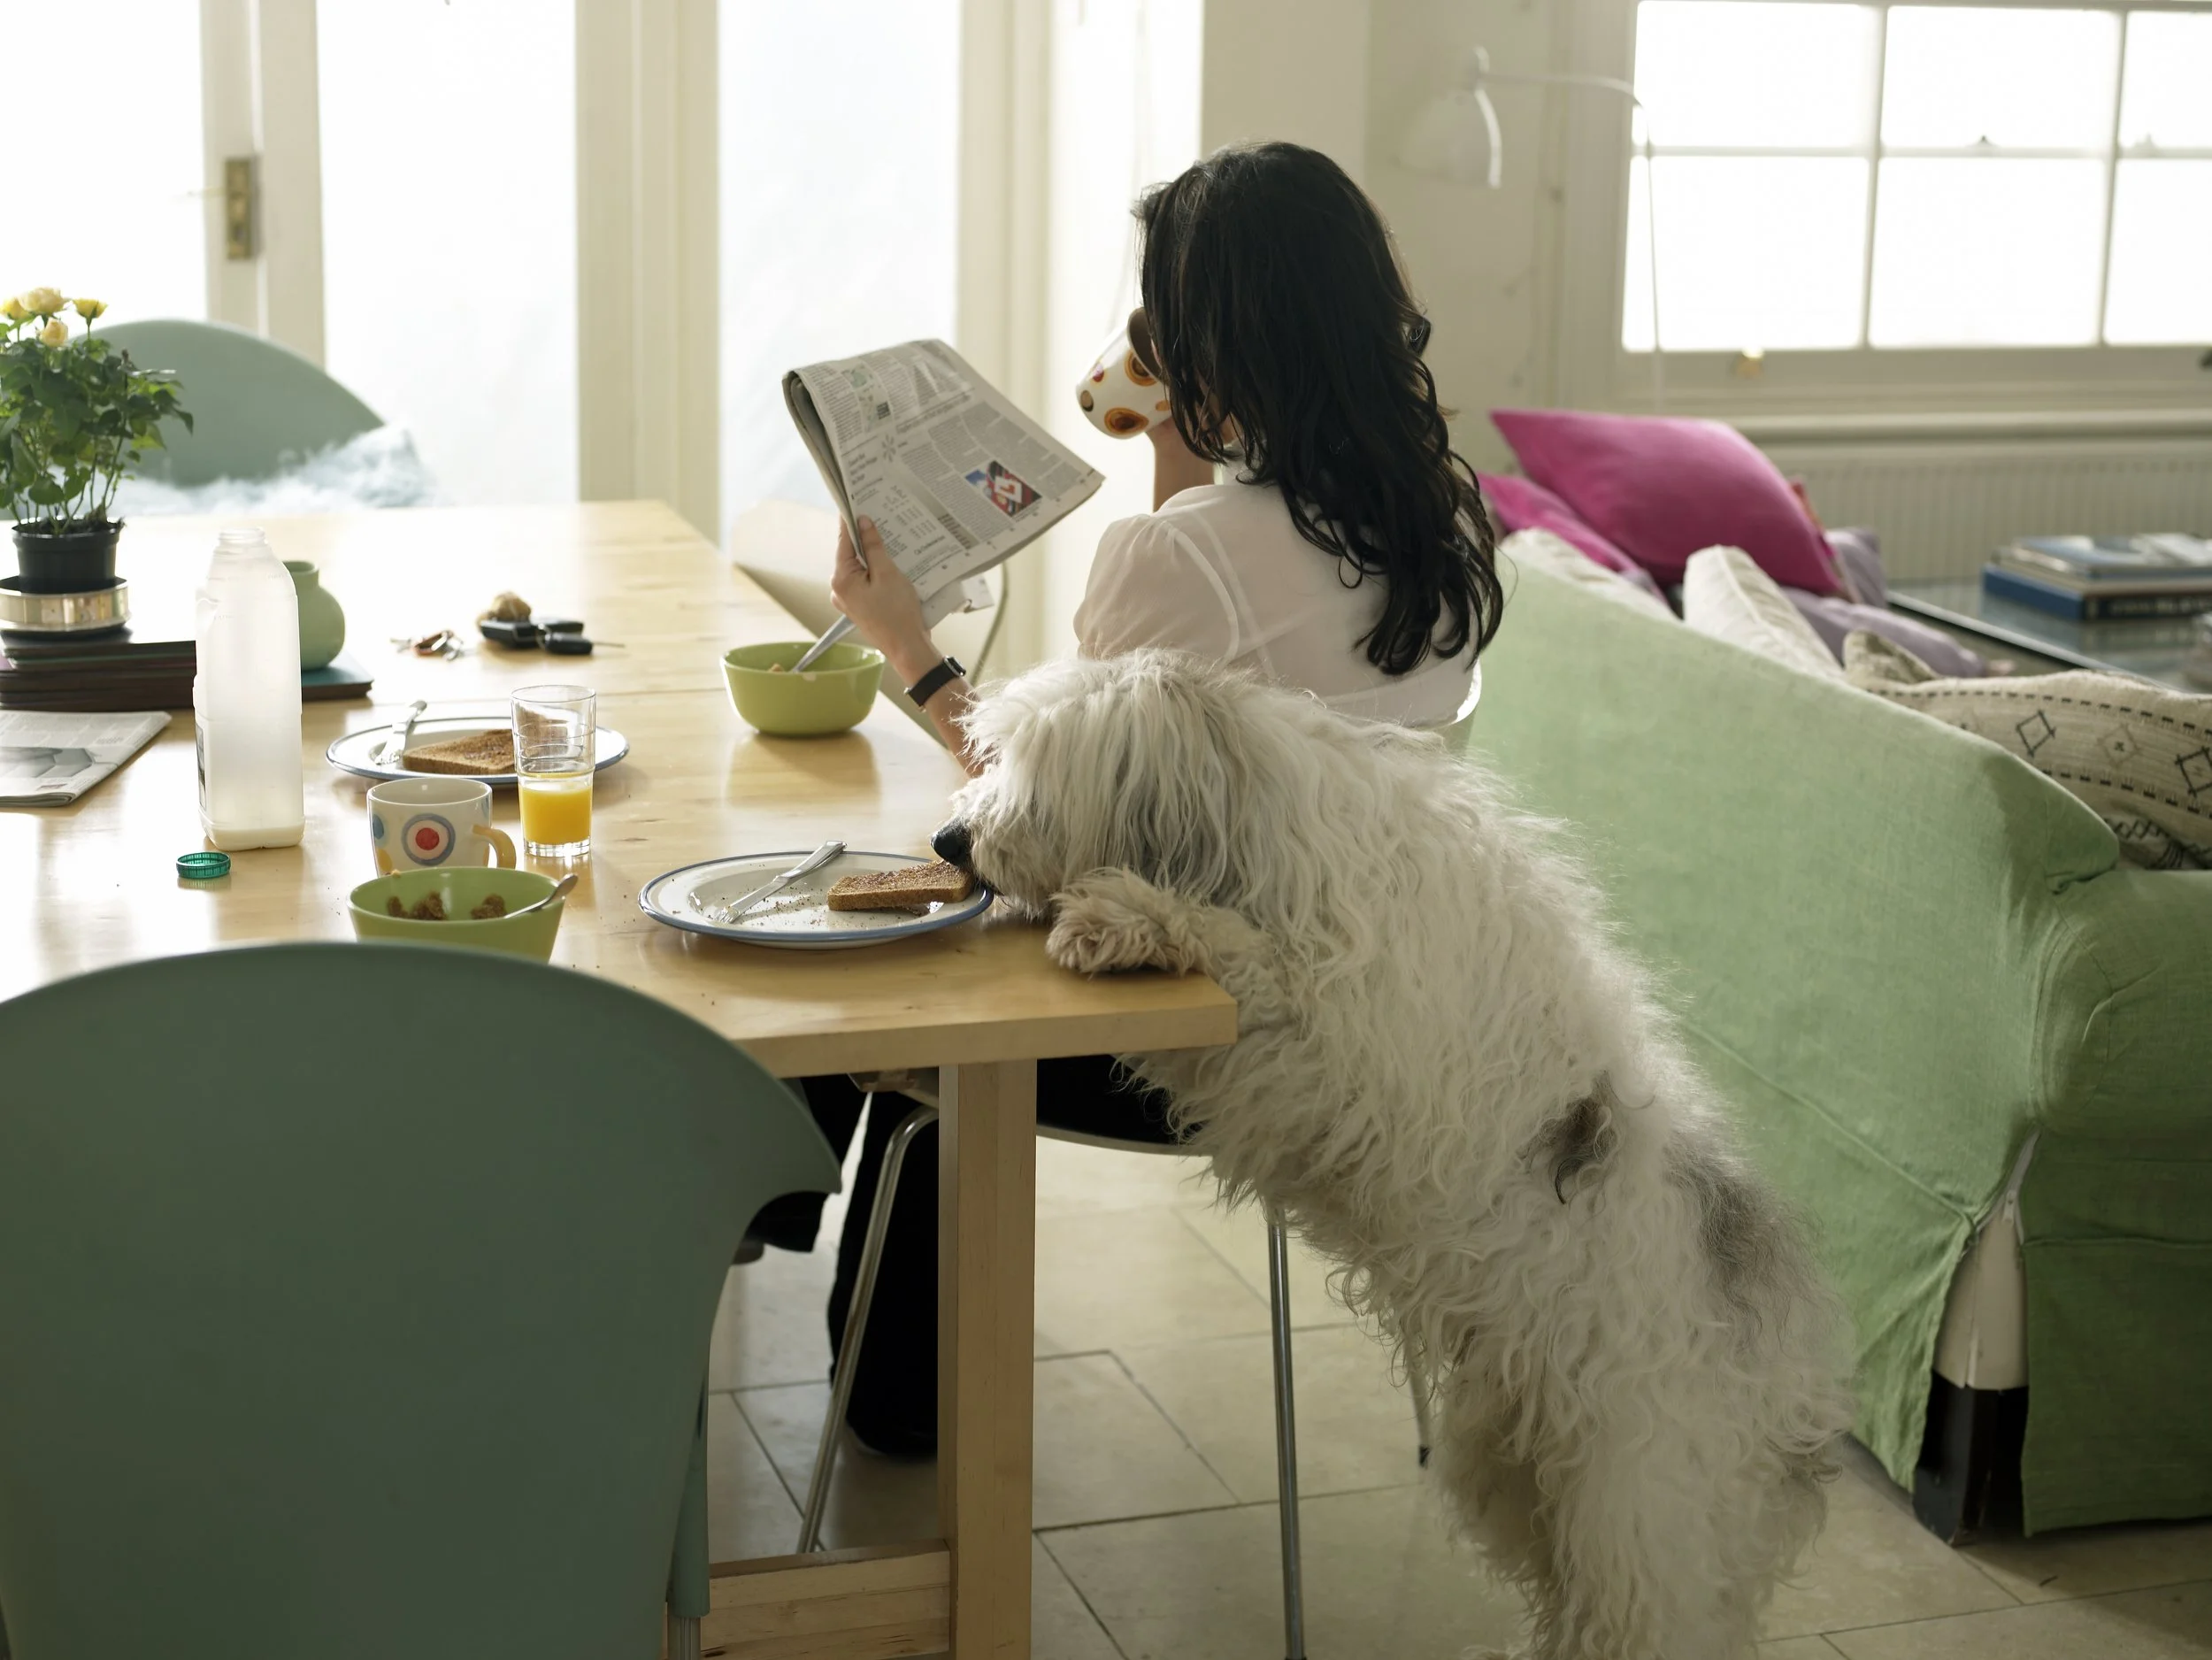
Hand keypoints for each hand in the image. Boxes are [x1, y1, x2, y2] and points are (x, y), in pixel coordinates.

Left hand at [829, 515, 933, 677]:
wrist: (907, 648)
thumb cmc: (898, 614)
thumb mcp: (888, 573)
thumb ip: (873, 547)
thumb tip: (864, 523)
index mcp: (841, 579)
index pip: (844, 541)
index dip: (851, 520)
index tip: (855, 501)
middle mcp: (839, 590)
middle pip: (851, 554)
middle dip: (867, 539)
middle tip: (883, 520)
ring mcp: (849, 600)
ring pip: (860, 568)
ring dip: (875, 557)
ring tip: (892, 543)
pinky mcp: (860, 607)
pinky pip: (866, 582)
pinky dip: (877, 573)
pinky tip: (893, 567)